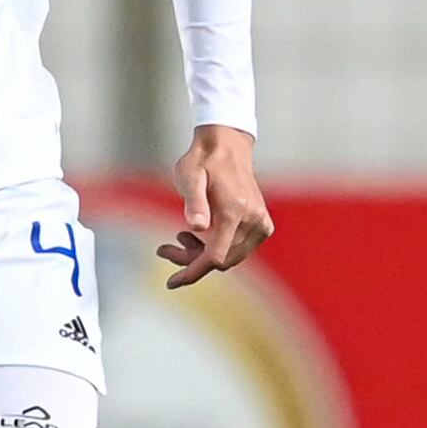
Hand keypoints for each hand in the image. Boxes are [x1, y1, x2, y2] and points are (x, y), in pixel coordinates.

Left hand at [158, 124, 272, 289]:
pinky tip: (198, 235)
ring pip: (229, 257)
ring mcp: (261, 223)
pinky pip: (238, 248)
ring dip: (202, 254)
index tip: (171, 282)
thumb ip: (193, 202)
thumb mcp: (189, 176)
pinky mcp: (262, 224)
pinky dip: (217, 247)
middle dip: (191, 261)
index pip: (215, 258)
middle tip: (164, 248)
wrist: (227, 145)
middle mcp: (253, 220)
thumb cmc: (202, 160)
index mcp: (234, 211)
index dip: (192, 272)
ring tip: (178, 237)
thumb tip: (197, 227)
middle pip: (221, 260)